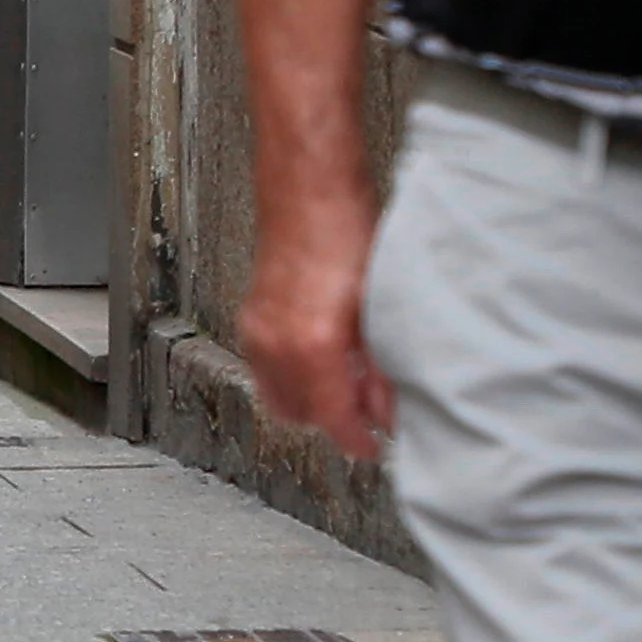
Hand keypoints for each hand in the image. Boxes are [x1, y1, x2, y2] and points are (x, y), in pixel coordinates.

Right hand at [233, 201, 395, 461]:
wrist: (309, 193)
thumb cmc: (346, 233)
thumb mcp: (382, 306)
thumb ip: (384, 366)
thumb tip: (390, 406)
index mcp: (312, 344)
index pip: (332, 418)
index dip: (356, 440)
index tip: (373, 448)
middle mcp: (276, 345)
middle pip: (300, 416)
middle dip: (333, 422)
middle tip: (368, 413)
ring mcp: (257, 333)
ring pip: (278, 396)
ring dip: (311, 401)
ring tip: (348, 383)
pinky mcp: (251, 321)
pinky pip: (265, 371)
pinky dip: (293, 378)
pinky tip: (323, 359)